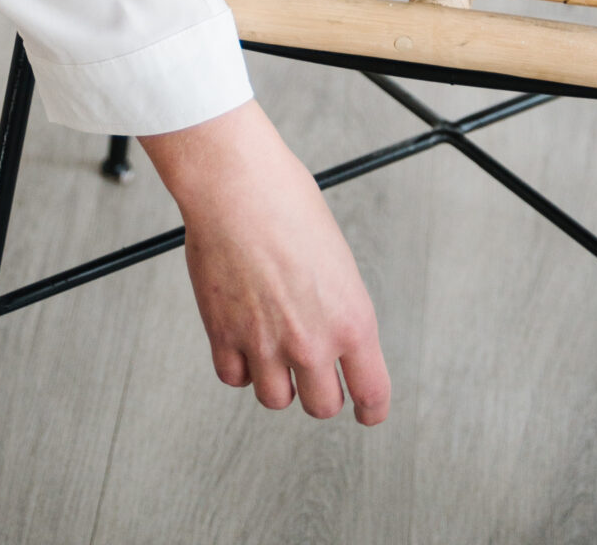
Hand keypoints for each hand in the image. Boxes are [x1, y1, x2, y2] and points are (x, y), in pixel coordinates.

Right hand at [140, 97, 389, 421]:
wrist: (236, 185)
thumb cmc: (286, 202)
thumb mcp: (337, 257)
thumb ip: (338, 304)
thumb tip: (332, 328)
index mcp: (351, 320)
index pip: (371, 392)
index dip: (370, 409)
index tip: (365, 411)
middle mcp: (312, 341)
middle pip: (321, 406)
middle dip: (318, 391)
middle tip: (310, 372)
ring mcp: (266, 344)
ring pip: (276, 399)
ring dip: (275, 381)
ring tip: (271, 350)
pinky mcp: (224, 336)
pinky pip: (234, 377)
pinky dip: (238, 365)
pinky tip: (241, 340)